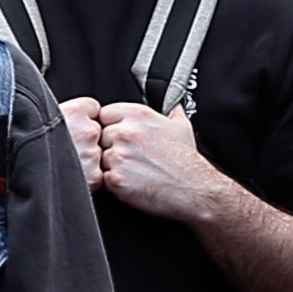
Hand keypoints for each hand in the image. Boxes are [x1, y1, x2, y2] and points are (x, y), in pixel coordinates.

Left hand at [69, 97, 231, 225]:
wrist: (193, 189)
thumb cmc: (186, 161)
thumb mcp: (181, 126)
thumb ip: (170, 109)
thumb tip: (171, 102)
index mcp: (137, 115)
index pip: (104, 114)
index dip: (111, 126)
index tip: (120, 137)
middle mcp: (126, 133)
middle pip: (99, 136)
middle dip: (110, 146)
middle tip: (130, 157)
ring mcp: (119, 156)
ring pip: (99, 158)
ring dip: (111, 165)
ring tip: (133, 170)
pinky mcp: (116, 179)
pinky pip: (102, 178)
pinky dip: (113, 182)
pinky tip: (132, 181)